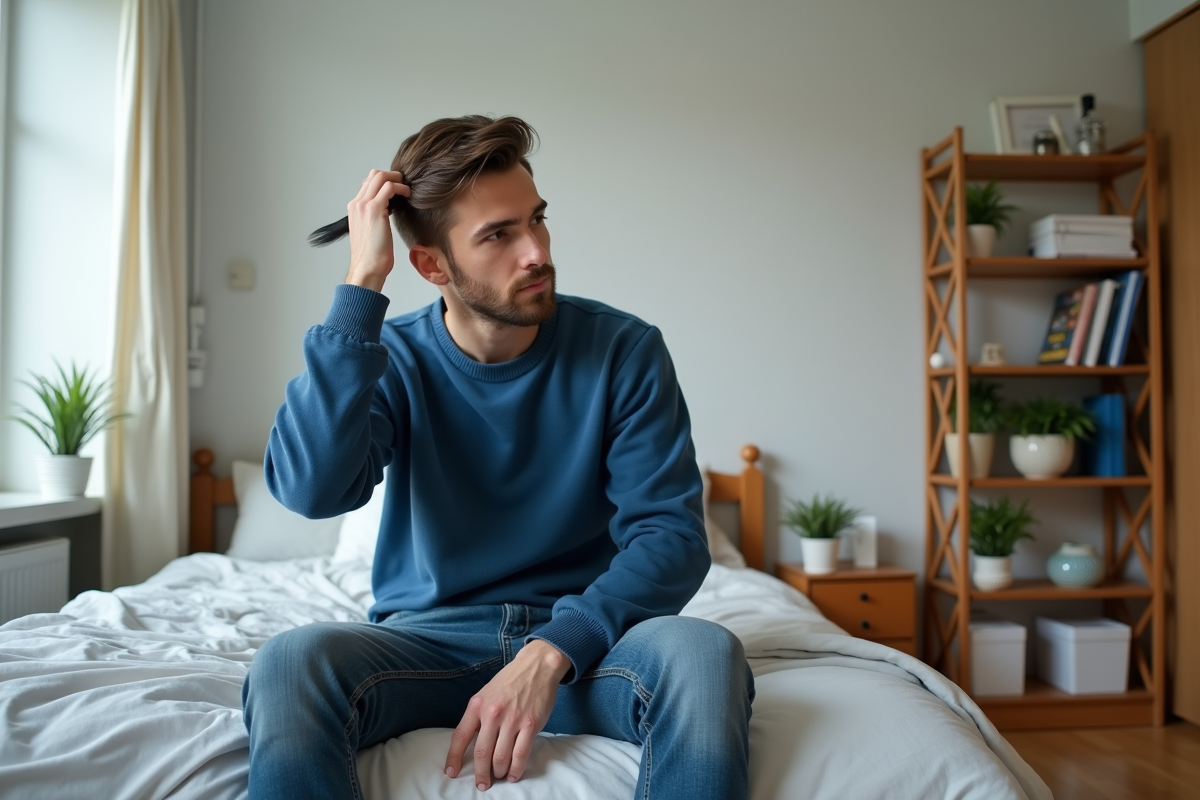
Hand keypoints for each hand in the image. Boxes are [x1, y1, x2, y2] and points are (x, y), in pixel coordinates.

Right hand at [345, 169, 409, 291]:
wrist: (368, 267)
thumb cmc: (373, 255)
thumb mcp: (371, 231)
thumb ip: (375, 217)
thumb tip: (388, 209)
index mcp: (354, 208)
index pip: (368, 183)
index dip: (385, 181)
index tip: (398, 188)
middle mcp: (356, 203)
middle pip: (374, 175)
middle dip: (392, 175)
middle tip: (405, 183)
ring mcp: (364, 205)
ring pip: (380, 176)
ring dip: (397, 179)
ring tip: (407, 189)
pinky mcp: (374, 209)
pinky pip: (389, 187)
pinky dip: (401, 188)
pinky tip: (408, 195)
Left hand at [444, 639, 570, 789]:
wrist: (536, 666)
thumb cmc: (510, 681)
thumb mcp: (486, 693)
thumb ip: (477, 716)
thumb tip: (471, 743)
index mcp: (477, 705)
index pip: (460, 736)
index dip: (453, 757)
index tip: (451, 772)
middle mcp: (492, 713)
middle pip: (481, 752)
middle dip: (480, 773)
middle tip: (482, 783)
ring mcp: (512, 719)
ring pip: (501, 757)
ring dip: (498, 772)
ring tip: (499, 776)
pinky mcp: (531, 724)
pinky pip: (520, 754)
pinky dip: (516, 769)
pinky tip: (513, 774)